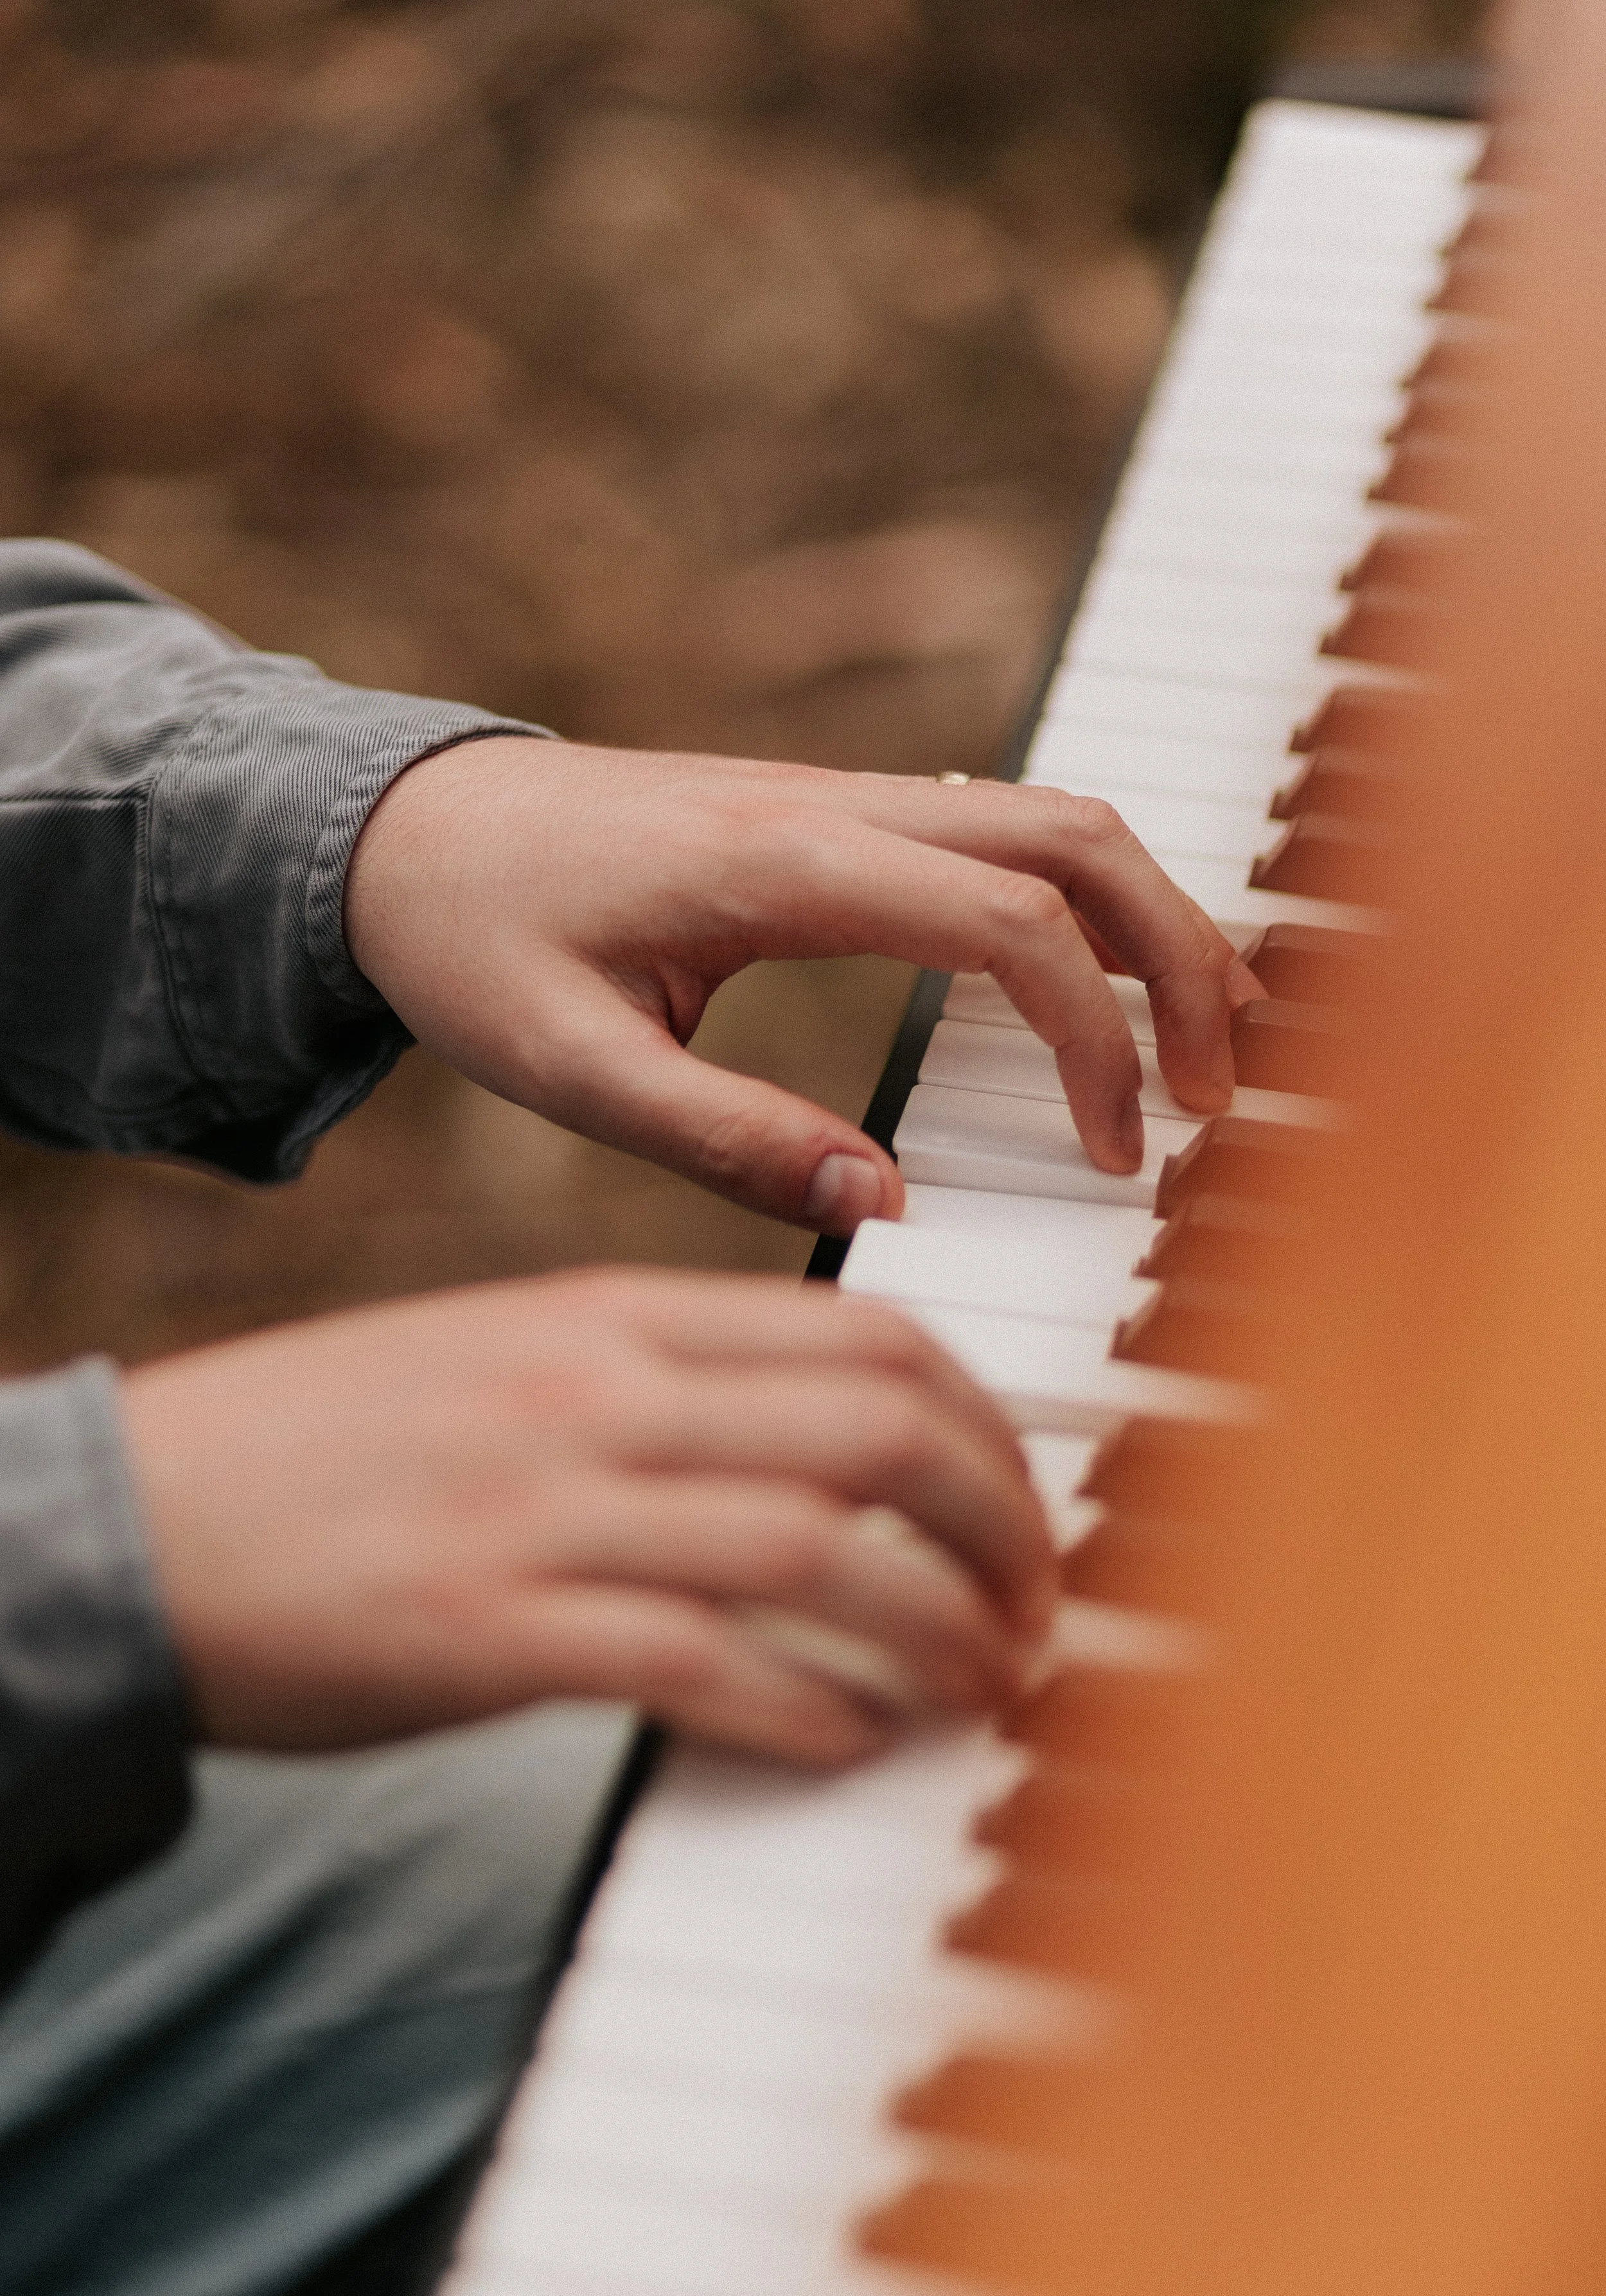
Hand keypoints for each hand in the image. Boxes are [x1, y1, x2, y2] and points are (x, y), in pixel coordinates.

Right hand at [120, 1269, 1055, 1765]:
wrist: (142, 1521)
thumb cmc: (328, 1451)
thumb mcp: (504, 1363)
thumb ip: (653, 1384)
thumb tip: (807, 1447)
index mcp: (611, 1318)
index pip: (870, 1336)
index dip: (988, 1425)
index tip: (1023, 1498)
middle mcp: (603, 1395)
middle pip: (881, 1430)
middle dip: (1005, 1524)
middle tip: (1040, 1606)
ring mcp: (554, 1511)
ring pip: (824, 1551)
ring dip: (940, 1630)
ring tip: (989, 1686)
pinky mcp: (500, 1635)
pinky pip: (709, 1666)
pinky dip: (810, 1709)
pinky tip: (854, 1740)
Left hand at [344, 739, 1262, 1231]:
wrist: (401, 831)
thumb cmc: (473, 942)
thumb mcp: (570, 1067)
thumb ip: (725, 1140)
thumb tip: (886, 1209)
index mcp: (782, 864)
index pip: (1010, 924)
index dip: (1094, 1040)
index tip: (1112, 1155)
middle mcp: (836, 804)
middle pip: (1082, 840)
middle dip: (1181, 960)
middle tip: (1220, 1096)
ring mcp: (845, 796)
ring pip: (1061, 820)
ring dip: (1153, 919)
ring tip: (1205, 1042)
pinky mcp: (837, 815)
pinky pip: (1005, 832)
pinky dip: (1088, 900)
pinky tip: (1106, 984)